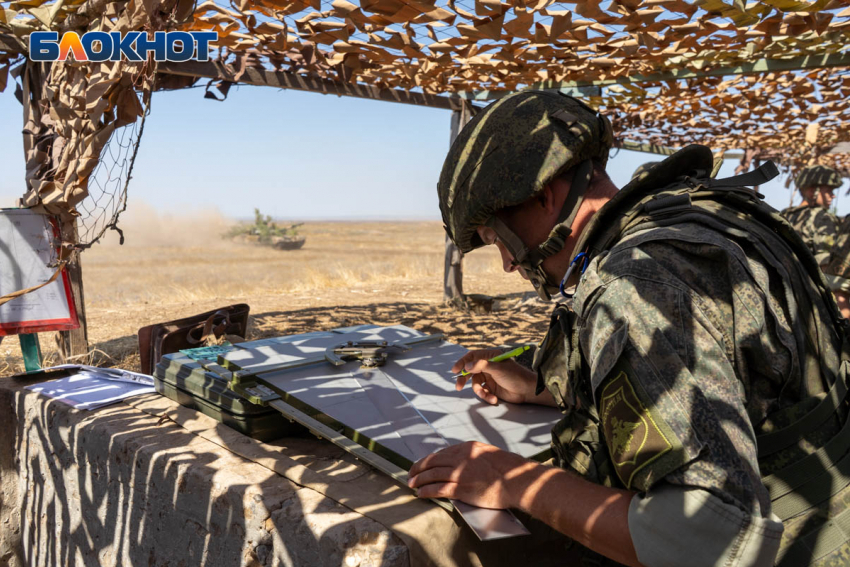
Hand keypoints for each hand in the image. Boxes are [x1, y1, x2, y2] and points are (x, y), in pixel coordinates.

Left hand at [408, 441, 535, 508]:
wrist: (516, 479)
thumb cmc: (507, 469)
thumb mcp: (488, 454)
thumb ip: (473, 457)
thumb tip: (463, 464)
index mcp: (467, 448)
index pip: (442, 453)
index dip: (429, 460)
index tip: (422, 465)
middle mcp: (460, 458)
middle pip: (432, 461)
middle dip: (418, 468)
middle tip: (410, 474)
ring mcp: (459, 473)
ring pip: (432, 474)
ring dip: (419, 479)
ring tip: (411, 484)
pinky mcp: (461, 488)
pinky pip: (437, 488)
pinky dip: (426, 490)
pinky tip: (420, 493)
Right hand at [452, 349, 537, 404]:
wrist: (527, 391)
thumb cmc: (515, 375)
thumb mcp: (498, 368)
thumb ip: (482, 366)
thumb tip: (468, 366)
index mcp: (490, 356)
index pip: (472, 356)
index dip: (462, 362)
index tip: (455, 370)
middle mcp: (487, 366)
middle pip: (470, 371)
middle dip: (464, 379)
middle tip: (458, 386)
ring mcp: (489, 377)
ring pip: (476, 384)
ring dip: (480, 392)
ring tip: (488, 395)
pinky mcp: (491, 387)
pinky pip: (482, 391)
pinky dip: (486, 396)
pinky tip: (494, 399)